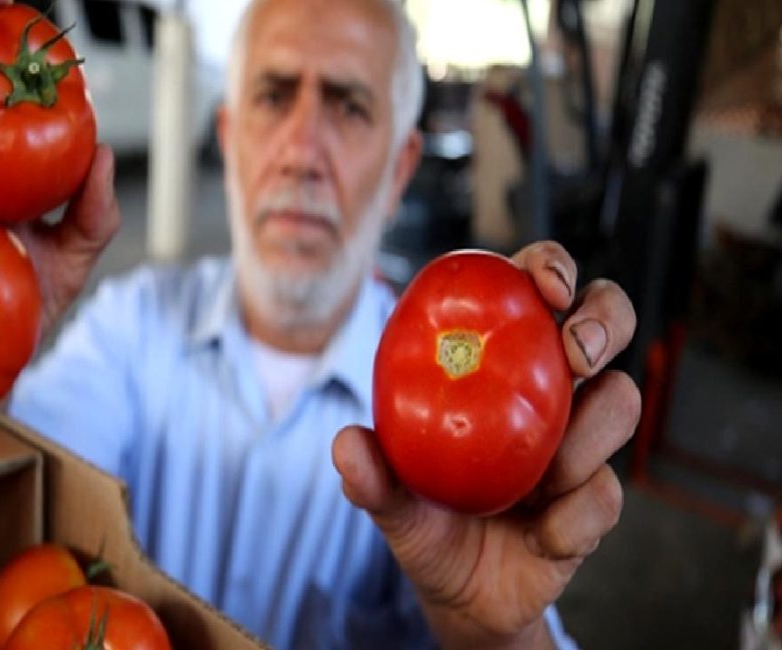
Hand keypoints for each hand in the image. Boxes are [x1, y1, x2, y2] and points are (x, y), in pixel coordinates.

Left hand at [333, 241, 639, 648]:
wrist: (460, 594)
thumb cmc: (424, 517)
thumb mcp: (389, 498)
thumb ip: (371, 475)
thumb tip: (349, 443)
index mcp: (497, 363)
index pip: (531, 291)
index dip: (549, 268)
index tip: (546, 284)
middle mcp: (547, 389)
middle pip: (604, 320)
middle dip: (604, 320)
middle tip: (576, 353)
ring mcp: (580, 441)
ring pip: (621, 401)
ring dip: (586, 437)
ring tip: (542, 478)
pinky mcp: (596, 498)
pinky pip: (607, 494)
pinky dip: (574, 517)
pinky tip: (541, 535)